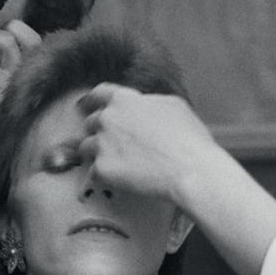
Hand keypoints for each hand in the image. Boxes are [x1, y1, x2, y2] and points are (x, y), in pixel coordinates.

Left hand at [78, 83, 217, 204]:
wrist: (189, 170)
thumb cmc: (187, 140)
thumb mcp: (172, 105)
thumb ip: (148, 104)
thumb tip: (144, 109)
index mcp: (124, 100)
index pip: (98, 95)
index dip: (91, 101)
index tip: (86, 106)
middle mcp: (108, 119)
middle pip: (90, 123)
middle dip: (98, 132)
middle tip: (109, 143)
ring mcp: (101, 145)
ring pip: (86, 148)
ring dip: (96, 154)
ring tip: (112, 164)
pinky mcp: (101, 170)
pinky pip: (93, 173)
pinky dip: (102, 177)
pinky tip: (116, 179)